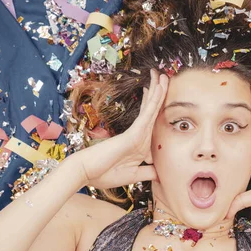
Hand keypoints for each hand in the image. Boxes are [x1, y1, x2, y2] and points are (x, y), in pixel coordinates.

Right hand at [71, 69, 168, 189]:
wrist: (85, 173)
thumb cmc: (104, 174)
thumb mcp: (133, 175)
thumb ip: (147, 173)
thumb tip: (161, 174)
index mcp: (141, 145)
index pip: (152, 124)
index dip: (158, 109)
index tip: (162, 98)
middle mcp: (139, 136)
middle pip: (152, 111)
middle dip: (159, 93)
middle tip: (164, 77)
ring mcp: (136, 133)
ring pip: (151, 109)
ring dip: (158, 91)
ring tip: (162, 74)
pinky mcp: (133, 133)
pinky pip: (146, 115)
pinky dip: (153, 101)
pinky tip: (158, 88)